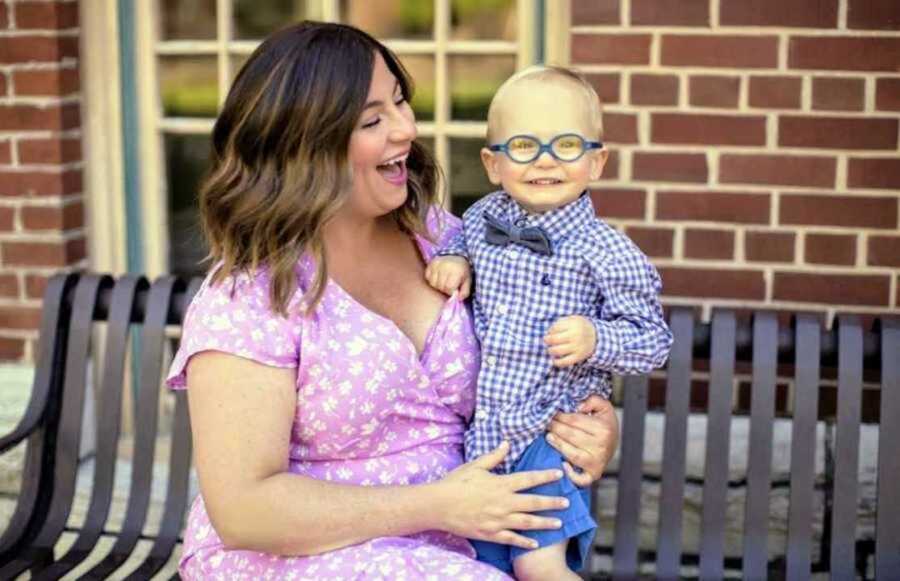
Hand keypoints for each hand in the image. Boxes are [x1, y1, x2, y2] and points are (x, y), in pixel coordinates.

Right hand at [425, 256, 471, 298]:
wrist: (456, 256)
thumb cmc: (462, 271)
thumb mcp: (467, 281)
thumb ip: (465, 292)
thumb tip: (458, 298)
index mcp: (456, 271)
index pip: (449, 287)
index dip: (451, 291)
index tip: (454, 289)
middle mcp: (445, 266)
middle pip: (440, 286)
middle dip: (445, 289)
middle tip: (449, 285)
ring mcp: (437, 265)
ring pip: (433, 283)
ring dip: (438, 285)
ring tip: (443, 281)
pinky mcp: (430, 264)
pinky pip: (427, 277)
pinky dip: (432, 280)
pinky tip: (438, 277)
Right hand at [433, 441, 568, 548]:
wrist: (438, 505)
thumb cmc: (455, 483)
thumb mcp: (475, 465)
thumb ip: (494, 457)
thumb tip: (507, 444)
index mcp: (501, 484)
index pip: (529, 479)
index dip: (545, 476)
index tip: (559, 474)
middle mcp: (503, 502)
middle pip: (534, 503)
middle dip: (552, 502)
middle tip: (567, 503)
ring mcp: (498, 520)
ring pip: (527, 522)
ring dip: (544, 523)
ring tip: (558, 523)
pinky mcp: (490, 533)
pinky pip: (511, 539)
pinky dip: (524, 542)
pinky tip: (535, 544)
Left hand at [544, 315, 596, 366]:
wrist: (596, 337)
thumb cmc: (580, 327)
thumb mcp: (573, 319)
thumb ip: (561, 322)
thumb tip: (549, 333)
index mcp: (574, 324)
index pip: (555, 328)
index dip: (550, 331)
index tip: (551, 332)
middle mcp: (575, 336)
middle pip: (554, 339)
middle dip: (547, 340)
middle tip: (547, 340)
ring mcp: (577, 347)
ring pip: (557, 350)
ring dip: (550, 350)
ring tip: (551, 349)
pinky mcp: (579, 356)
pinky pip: (565, 362)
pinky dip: (557, 362)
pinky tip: (554, 360)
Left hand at [546, 396, 618, 486]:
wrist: (614, 442)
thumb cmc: (604, 423)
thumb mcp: (603, 406)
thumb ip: (592, 400)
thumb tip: (577, 406)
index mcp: (603, 429)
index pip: (574, 421)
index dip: (560, 416)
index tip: (551, 412)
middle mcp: (601, 447)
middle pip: (571, 436)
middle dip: (555, 427)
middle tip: (546, 422)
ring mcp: (597, 462)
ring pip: (572, 454)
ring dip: (557, 445)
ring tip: (548, 436)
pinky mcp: (594, 474)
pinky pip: (581, 479)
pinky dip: (571, 475)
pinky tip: (562, 463)